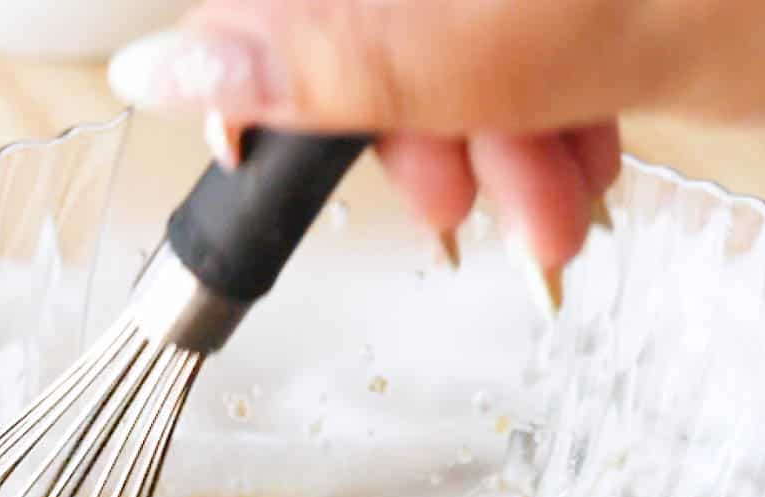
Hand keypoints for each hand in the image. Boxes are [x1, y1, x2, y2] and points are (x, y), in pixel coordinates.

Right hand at [109, 0, 764, 278]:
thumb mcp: (579, 24)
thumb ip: (374, 48)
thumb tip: (178, 65)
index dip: (268, 70)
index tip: (281, 167)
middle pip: (362, 11)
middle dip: (416, 130)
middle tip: (483, 209)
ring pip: (438, 41)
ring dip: (483, 150)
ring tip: (563, 207)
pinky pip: (508, 45)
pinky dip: (534, 123)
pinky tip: (586, 160)